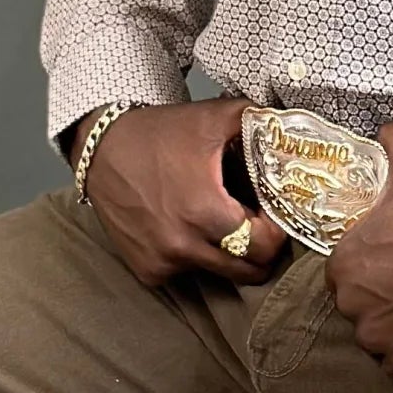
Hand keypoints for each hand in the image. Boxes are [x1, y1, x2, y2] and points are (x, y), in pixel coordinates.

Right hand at [77, 99, 289, 286]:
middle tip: (256, 226)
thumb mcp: (211, 118)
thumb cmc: (157, 134)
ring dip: (228, 256)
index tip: (271, 215)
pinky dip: (195, 259)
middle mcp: (183, 244)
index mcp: (205, 211)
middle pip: (247, 271)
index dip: (276, 231)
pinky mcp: (146, 270)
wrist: (100, 149)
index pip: (265, 247)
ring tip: (222, 225)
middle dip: (259, 250)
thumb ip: (258, 120)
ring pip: (219, 275)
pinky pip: (187, 274)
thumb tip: (292, 127)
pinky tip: (188, 230)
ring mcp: (163, 261)